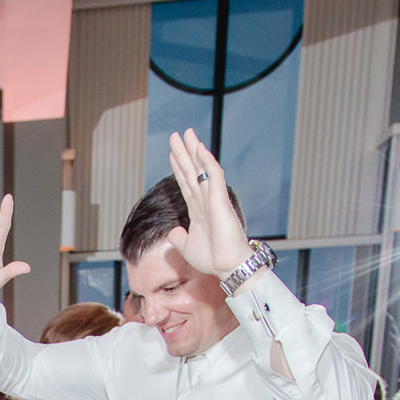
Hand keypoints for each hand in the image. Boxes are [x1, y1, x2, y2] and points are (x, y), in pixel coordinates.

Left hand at [164, 130, 252, 277]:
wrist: (227, 266)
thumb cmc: (212, 258)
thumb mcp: (187, 247)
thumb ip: (179, 238)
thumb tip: (173, 230)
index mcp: (198, 210)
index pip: (186, 183)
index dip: (179, 168)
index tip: (172, 154)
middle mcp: (205, 201)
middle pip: (192, 171)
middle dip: (184, 153)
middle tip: (176, 135)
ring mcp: (213, 199)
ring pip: (202, 169)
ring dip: (194, 151)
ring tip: (186, 133)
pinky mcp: (220, 200)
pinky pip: (214, 176)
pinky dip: (207, 161)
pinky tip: (200, 148)